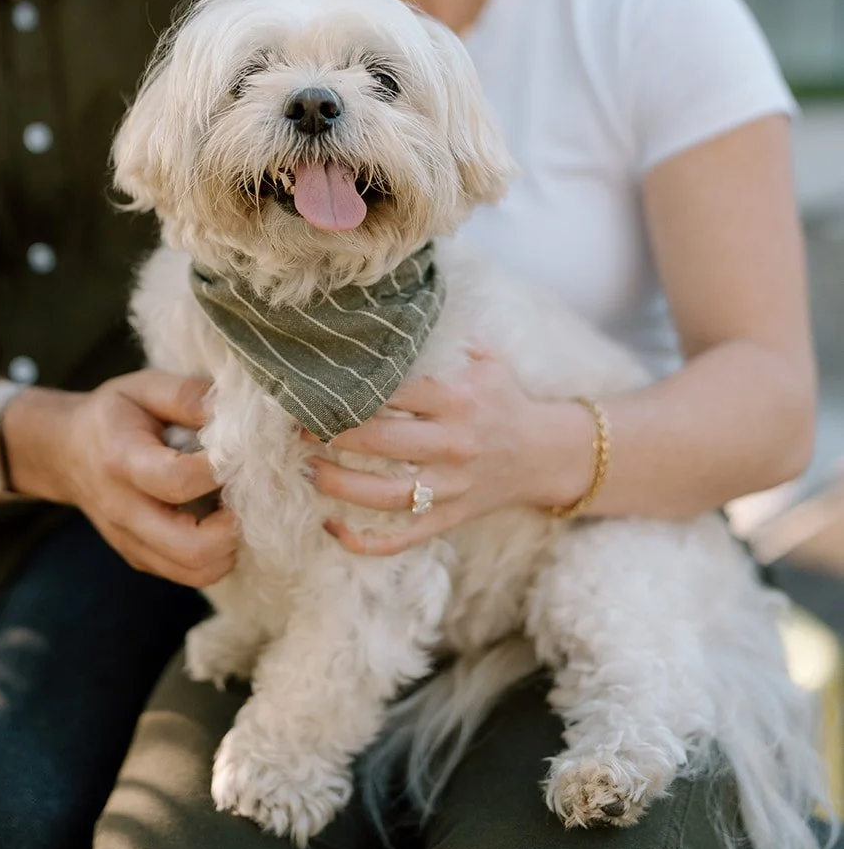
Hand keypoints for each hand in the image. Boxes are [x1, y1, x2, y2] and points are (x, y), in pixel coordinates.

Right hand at [7, 370, 238, 586]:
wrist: (66, 453)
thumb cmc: (115, 415)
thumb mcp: (145, 387)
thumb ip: (188, 397)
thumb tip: (234, 419)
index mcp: (122, 460)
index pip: (178, 480)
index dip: (219, 469)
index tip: (239, 451)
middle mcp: (123, 511)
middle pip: (192, 548)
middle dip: (234, 526)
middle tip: (247, 494)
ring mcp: (131, 543)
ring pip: (197, 571)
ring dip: (230, 546)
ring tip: (235, 507)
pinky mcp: (141, 559)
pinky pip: (190, 574)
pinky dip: (217, 555)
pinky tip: (218, 520)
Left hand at [309, 351, 573, 557]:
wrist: (549, 453)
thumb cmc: (505, 399)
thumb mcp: (488, 360)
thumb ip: (447, 339)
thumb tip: (401, 308)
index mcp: (459, 400)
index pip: (397, 394)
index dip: (354, 392)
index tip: (319, 388)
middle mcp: (454, 444)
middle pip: (384, 442)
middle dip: (335, 434)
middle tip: (300, 426)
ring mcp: (452, 487)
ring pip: (387, 494)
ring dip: (340, 485)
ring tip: (307, 469)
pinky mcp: (451, 518)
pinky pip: (405, 537)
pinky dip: (366, 541)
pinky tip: (332, 528)